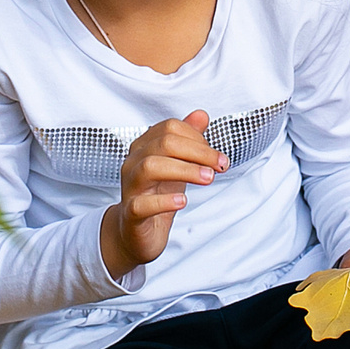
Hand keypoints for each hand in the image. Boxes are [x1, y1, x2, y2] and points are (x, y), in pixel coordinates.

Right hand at [101, 111, 222, 279]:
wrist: (135, 233)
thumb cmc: (156, 195)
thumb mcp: (176, 165)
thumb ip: (187, 140)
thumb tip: (201, 115)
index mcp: (144, 147)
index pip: (170, 128)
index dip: (197, 138)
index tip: (216, 155)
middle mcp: (134, 162)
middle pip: (163, 143)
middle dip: (198, 152)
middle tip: (219, 166)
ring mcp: (130, 187)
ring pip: (150, 167)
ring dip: (184, 170)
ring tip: (207, 179)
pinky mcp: (131, 214)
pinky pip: (142, 204)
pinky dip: (164, 201)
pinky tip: (182, 200)